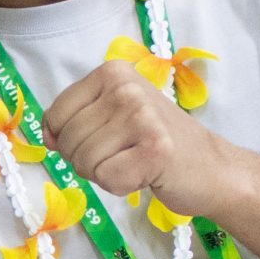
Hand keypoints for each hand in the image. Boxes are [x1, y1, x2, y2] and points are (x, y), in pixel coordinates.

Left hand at [41, 59, 238, 219]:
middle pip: (69, 141)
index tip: (100, 142)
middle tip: (123, 156)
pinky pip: (107, 179)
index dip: (67, 141)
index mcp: (112, 72)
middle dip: (88, 161)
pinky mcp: (155, 148)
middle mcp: (127, 87)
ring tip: (135, 162)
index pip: (56, 114)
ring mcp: (142, 115)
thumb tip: (47, 136)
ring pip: (85, 162)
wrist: (212, 168)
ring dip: (106, 174)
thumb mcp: (112, 116)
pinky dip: (122, 186)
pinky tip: (146, 174)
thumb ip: (75, 119)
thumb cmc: (156, 144)